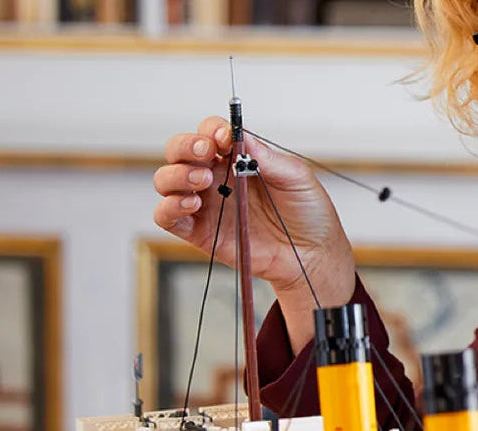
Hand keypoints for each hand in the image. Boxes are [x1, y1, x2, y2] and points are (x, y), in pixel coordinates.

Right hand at [153, 116, 354, 305]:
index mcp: (237, 159)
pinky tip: (191, 204)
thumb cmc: (307, 214)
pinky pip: (167, 217)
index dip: (212, 130)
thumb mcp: (297, 177)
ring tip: (204, 181)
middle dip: (186, 146)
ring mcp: (205, 204)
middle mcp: (216, 177)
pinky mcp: (199, 231)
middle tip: (207, 154)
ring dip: (177, 175)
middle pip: (179, 151)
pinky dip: (169, 207)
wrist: (312, 253)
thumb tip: (241, 136)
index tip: (225, 137)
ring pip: (166, 180)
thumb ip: (267, 157)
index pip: (210, 133)